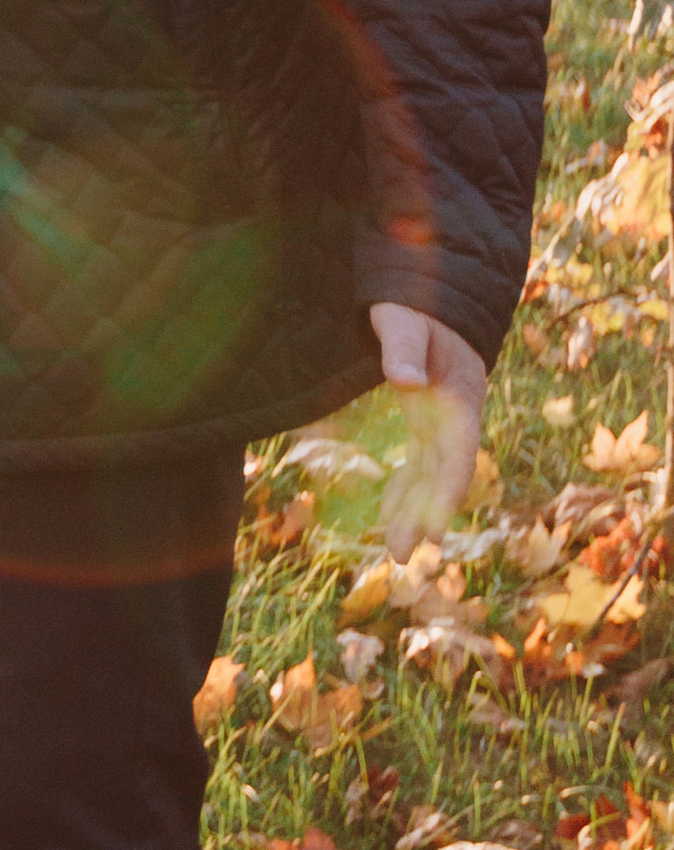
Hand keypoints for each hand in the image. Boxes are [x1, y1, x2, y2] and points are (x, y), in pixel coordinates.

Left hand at [371, 303, 487, 558]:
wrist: (430, 295)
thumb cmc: (418, 304)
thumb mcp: (406, 321)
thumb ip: (405, 348)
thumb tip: (406, 381)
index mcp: (459, 397)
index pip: (457, 455)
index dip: (446, 494)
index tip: (434, 530)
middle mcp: (455, 417)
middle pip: (443, 476)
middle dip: (425, 516)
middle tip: (401, 554)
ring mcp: (441, 421)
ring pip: (430, 476)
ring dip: (414, 512)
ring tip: (397, 553)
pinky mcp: (425, 420)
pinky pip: (418, 464)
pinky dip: (405, 490)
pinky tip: (390, 518)